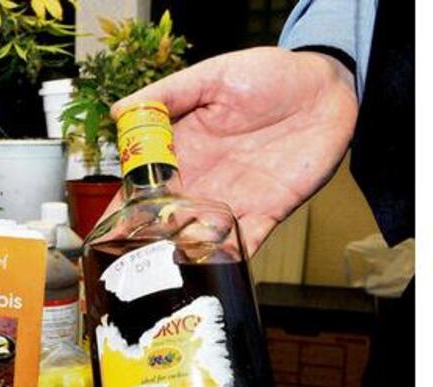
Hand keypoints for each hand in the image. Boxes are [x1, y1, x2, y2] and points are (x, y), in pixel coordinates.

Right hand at [107, 47, 357, 254]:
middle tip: (130, 257)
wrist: (326, 88)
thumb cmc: (270, 75)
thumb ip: (168, 94)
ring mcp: (234, 198)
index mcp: (183, 150)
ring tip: (166, 262)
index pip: (143, 186)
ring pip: (200, 235)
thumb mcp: (212, 77)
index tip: (107, 226)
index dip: (124, 207)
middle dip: (147, 239)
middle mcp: (203, 180)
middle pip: (166, 219)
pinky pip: (247, 240)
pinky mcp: (270, 211)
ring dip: (183, 250)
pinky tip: (213, 264)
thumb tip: (118, 111)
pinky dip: (230, 256)